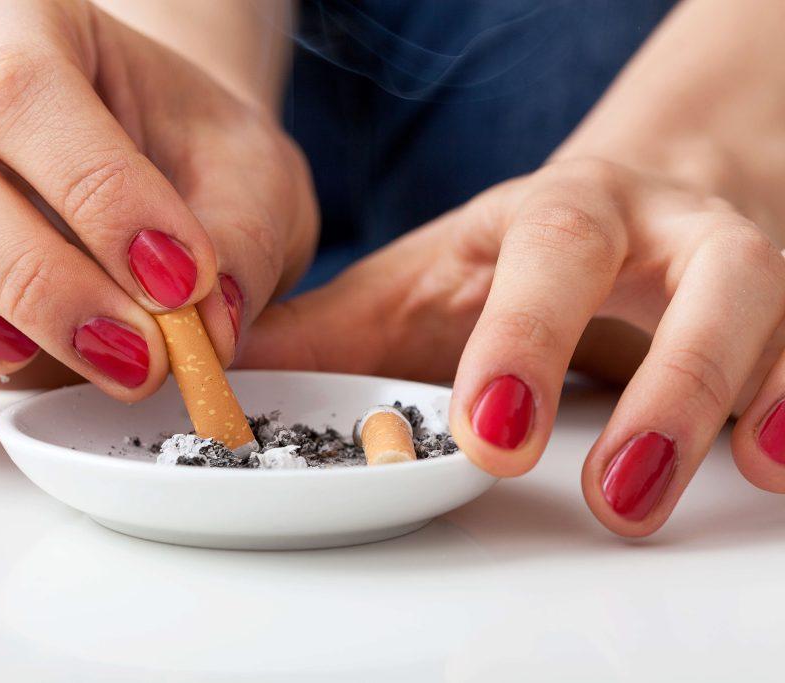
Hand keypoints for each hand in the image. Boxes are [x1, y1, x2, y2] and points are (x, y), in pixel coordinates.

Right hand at [0, 0, 315, 394]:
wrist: (155, 171)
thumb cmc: (197, 157)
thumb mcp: (253, 180)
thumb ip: (240, 243)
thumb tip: (203, 332)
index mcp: (30, 24)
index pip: (26, 86)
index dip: (98, 192)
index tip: (177, 281)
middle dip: (37, 284)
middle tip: (136, 356)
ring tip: (31, 357)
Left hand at [241, 158, 784, 536]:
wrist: (629, 213)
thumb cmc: (509, 260)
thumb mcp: (414, 288)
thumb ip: (322, 338)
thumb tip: (212, 377)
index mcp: (558, 214)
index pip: (551, 253)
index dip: (526, 337)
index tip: (490, 436)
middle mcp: (662, 228)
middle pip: (703, 274)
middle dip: (668, 384)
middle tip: (610, 496)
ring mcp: (735, 266)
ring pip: (774, 312)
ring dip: (744, 403)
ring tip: (713, 488)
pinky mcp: (780, 318)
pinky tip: (770, 465)